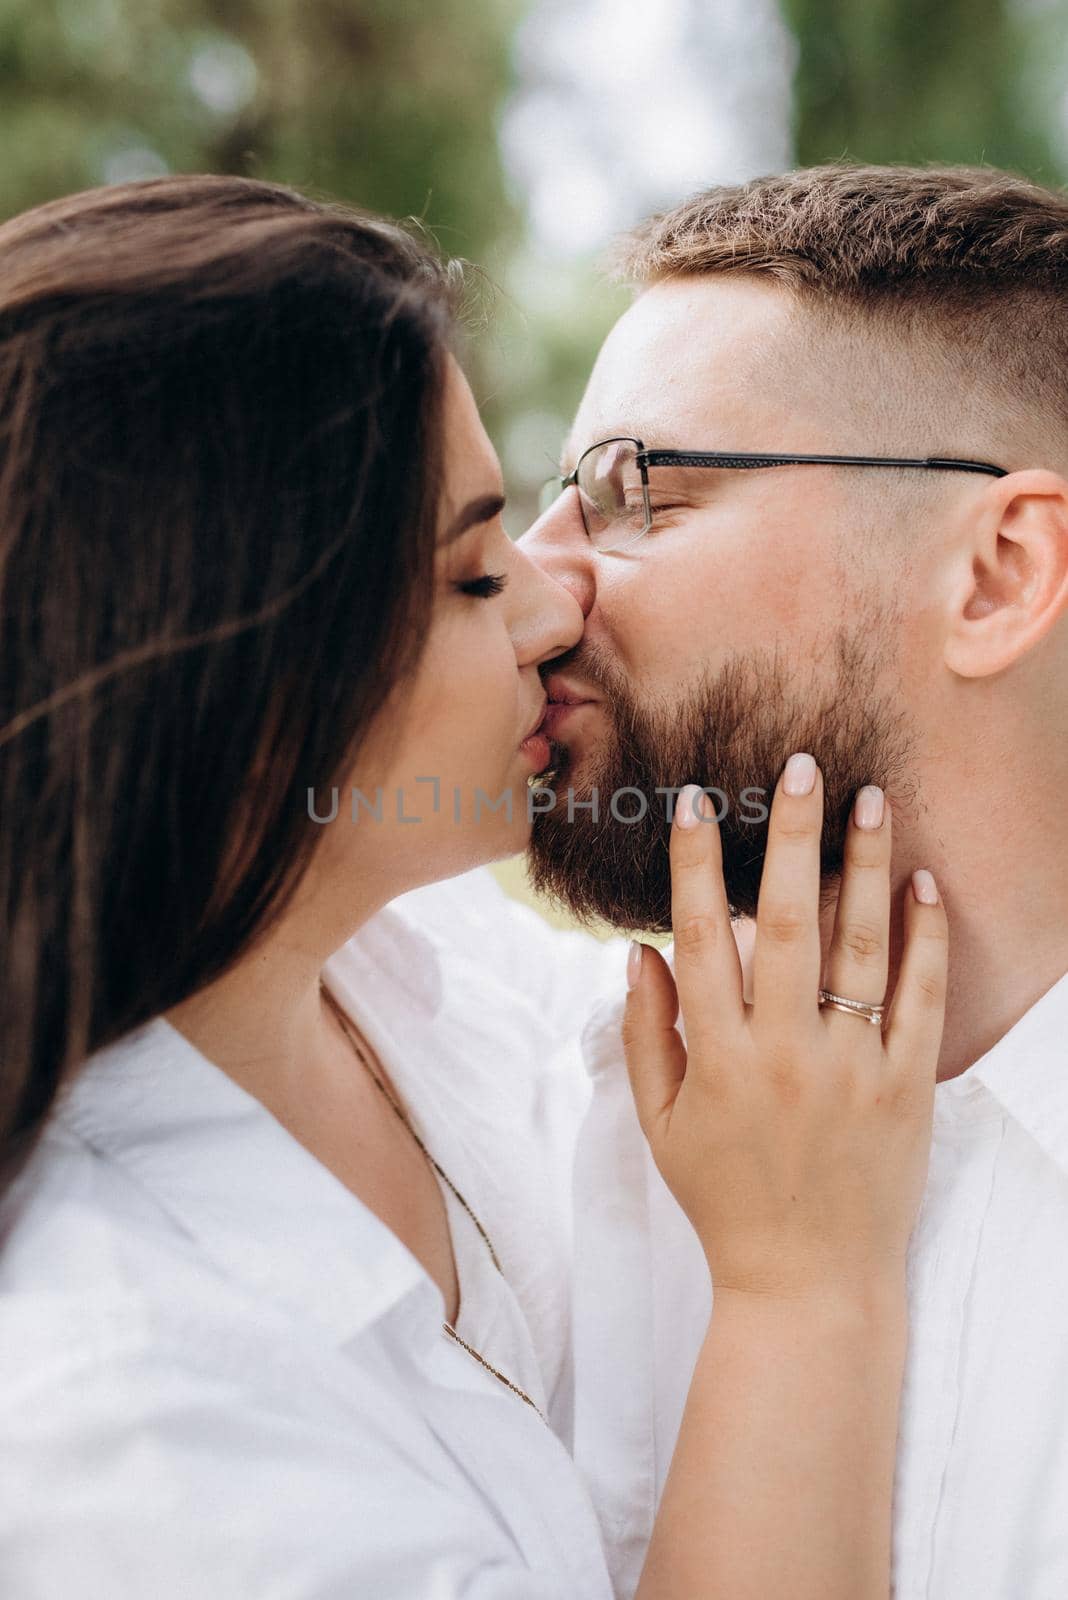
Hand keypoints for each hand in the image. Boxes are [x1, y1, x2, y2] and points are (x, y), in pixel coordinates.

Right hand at [621, 757, 947, 1299]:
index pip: (702, 938)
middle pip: (789, 923)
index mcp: (719, 1058)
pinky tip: (923, 884)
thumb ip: (645, 1035)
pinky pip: (921, 999)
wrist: (807, 1284)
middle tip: (802, 766)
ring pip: (862, 947)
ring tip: (871, 799)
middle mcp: (787, 1052)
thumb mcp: (659, 1125)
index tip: (695, 802)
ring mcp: (854, 1068)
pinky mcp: (908, 1087)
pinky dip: (925, 939)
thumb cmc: (723, 1198)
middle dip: (792, 837)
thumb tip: (640, 952)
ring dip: (867, 866)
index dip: (696, 865)